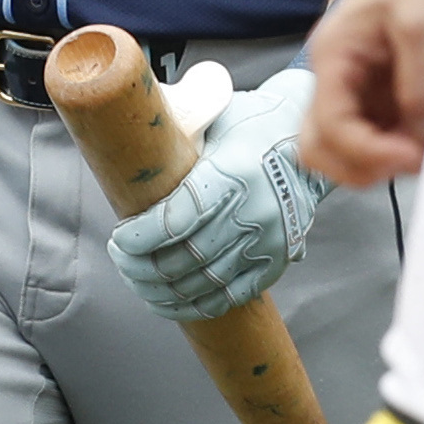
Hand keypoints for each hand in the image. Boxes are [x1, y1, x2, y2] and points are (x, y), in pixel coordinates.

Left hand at [108, 67, 333, 321]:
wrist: (305, 142)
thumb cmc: (246, 124)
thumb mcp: (211, 118)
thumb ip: (175, 139)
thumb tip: (125, 151)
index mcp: (232, 174)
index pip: (179, 219)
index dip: (142, 237)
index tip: (118, 239)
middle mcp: (254, 213)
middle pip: (189, 257)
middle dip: (144, 266)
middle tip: (119, 257)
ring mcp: (268, 242)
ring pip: (206, 281)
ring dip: (163, 290)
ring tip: (135, 279)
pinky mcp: (276, 261)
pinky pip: (232, 295)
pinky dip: (195, 305)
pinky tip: (166, 302)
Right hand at [302, 0, 423, 186]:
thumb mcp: (423, 27)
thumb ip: (418, 86)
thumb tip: (416, 140)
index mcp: (334, 56)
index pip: (328, 128)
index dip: (367, 152)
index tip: (413, 157)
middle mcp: (335, 75)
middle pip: (318, 146)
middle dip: (359, 165)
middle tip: (409, 160)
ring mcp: (355, 84)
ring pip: (340, 146)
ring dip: (373, 161)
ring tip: (418, 151)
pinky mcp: (379, 88)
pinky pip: (370, 133)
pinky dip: (390, 147)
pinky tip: (422, 138)